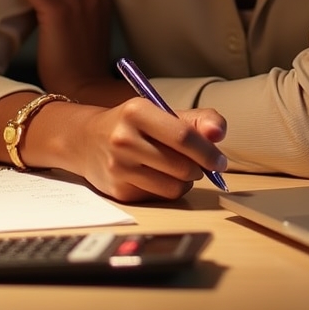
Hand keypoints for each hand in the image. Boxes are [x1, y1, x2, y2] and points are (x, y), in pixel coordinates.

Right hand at [62, 100, 228, 202]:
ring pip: (174, 187)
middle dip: (199, 168)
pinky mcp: (118, 191)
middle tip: (199, 164)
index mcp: (137, 111)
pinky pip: (160, 198)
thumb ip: (196, 119)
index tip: (220, 160)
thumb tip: (218, 133)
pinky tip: (158, 176)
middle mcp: (124, 139)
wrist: (87, 140)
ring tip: (178, 169)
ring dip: (186, 181)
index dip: (208, 151)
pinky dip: (168, 190)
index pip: (183, 136)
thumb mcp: (161, 112)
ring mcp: (119, 167)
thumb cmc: (133, 125)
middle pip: (182, 166)